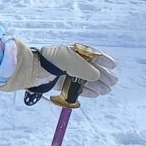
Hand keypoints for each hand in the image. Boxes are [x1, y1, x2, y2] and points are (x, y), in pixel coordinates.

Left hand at [0, 41, 116, 97]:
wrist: (32, 71)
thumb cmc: (51, 62)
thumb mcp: (72, 62)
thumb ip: (86, 69)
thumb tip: (98, 76)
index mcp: (72, 51)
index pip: (91, 54)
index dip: (103, 59)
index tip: (114, 65)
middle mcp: (69, 62)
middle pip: (90, 68)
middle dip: (102, 74)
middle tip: (113, 82)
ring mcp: (65, 73)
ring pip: (85, 79)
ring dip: (97, 84)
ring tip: (107, 90)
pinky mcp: (61, 84)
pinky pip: (77, 87)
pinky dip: (86, 91)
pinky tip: (96, 94)